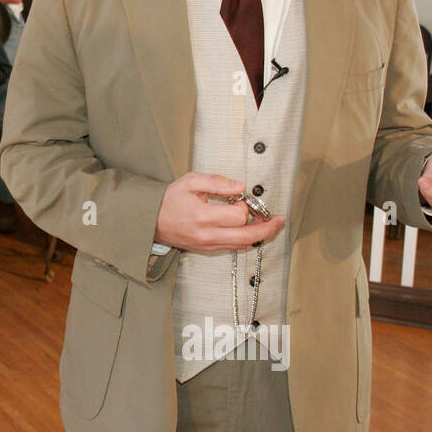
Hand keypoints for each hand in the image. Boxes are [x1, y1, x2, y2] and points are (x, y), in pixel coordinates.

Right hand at [155, 172, 285, 251]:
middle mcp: (208, 235)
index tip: (240, 198)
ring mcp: (208, 245)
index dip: (245, 205)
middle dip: (267, 228)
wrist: (151, 220)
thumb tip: (240, 186)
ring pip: (243, 244)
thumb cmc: (170, 199)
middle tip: (280, 220)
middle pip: (247, 236)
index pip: (238, 216)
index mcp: (203, 216)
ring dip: (259, 235)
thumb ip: (217, 182)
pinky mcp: (208, 249)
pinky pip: (234, 247)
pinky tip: (252, 230)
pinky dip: (247, 239)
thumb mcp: (190, 181)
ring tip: (269, 223)